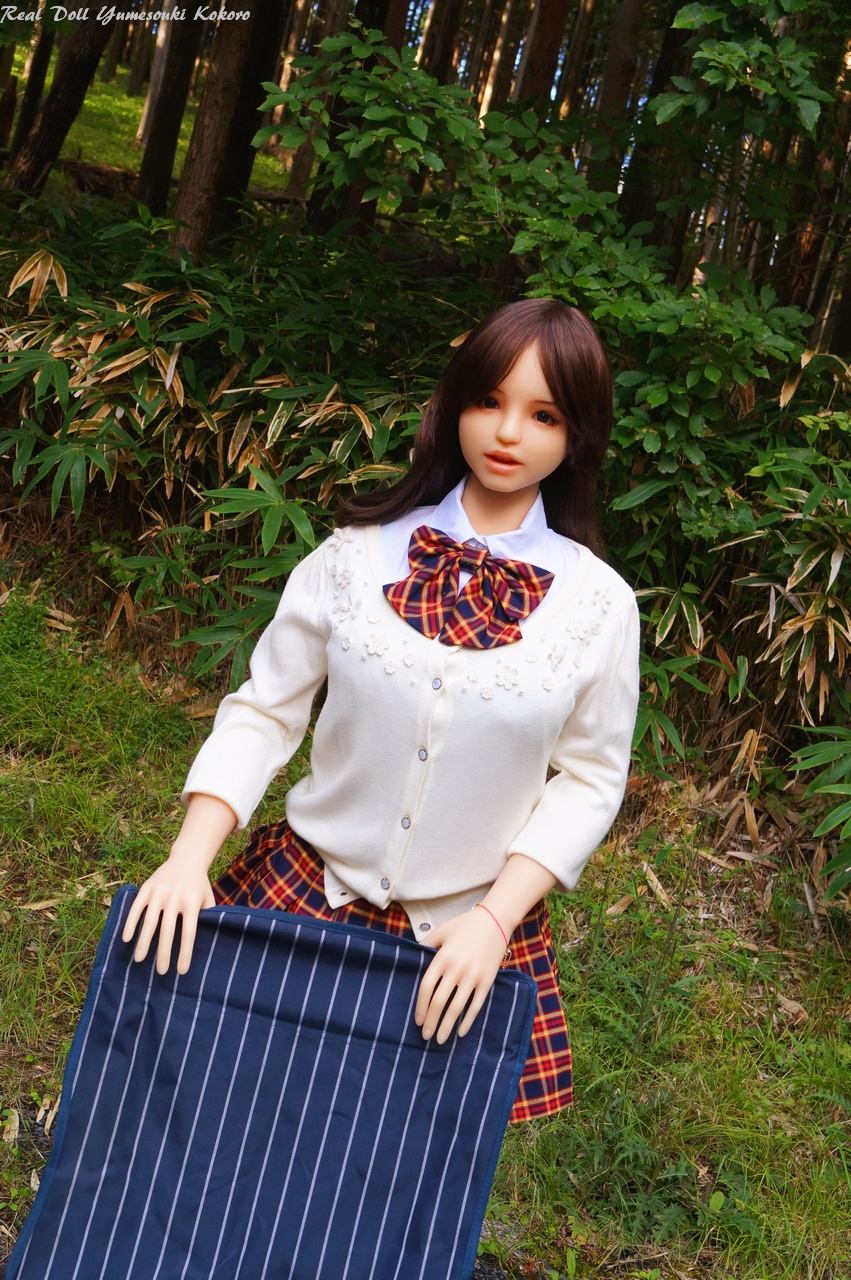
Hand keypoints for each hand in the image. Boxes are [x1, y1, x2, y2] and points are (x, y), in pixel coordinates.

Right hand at [121, 855, 214, 975]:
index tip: (181, 970)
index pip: (189, 931)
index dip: (185, 951)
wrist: (187, 859)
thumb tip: (208, 947)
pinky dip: (131, 923)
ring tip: (139, 959)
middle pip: (168, 929)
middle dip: (163, 952)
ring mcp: (160, 891)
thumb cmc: (199, 886)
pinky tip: (126, 939)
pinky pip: (137, 907)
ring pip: (150, 920)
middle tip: (161, 972)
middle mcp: (175, 896)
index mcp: (193, 901)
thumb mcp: (208, 899)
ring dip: (144, 941)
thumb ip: (208, 919)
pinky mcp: (147, 887)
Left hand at [414, 908, 507, 1044]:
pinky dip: (468, 1021)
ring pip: (457, 1007)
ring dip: (447, 1026)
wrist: (495, 921)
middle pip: (439, 1001)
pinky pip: (476, 1005)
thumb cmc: (465, 925)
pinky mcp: (487, 981)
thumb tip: (412, 955)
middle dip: (431, 1021)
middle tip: (426, 1035)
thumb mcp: (442, 930)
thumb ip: (426, 943)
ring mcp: (473, 976)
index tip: (418, 1020)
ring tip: (440, 1039)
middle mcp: (456, 968)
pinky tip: (461, 1032)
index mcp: (442, 957)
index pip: (426, 987)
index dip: (420, 1006)